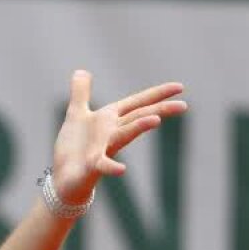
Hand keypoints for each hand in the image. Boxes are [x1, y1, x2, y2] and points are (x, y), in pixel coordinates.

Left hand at [51, 71, 186, 205]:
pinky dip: (112, 167)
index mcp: (108, 119)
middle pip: (137, 118)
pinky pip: (103, 165)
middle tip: (184, 105)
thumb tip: (81, 70)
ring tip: (154, 120)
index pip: (136, 103)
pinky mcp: (92, 166)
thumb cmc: (74, 148)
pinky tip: (122, 169)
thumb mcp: (76, 114)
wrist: (64, 178)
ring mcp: (103, 149)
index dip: (156, 94)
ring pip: (123, 136)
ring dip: (138, 127)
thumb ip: (80, 93)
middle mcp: (111, 133)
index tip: (180, 87)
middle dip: (158, 110)